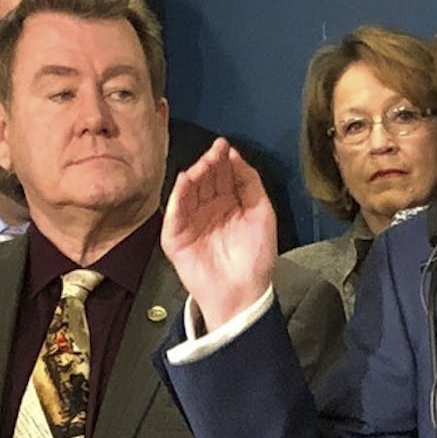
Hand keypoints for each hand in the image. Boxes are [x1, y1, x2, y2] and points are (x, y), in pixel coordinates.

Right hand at [162, 138, 276, 327]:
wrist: (243, 292)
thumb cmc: (256, 257)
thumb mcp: (262, 213)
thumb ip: (250, 184)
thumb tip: (236, 156)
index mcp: (229, 203)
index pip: (223, 175)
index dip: (224, 160)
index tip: (225, 146)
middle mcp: (208, 209)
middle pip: (205, 180)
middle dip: (209, 164)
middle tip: (214, 151)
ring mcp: (190, 221)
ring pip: (189, 192)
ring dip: (195, 175)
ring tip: (203, 164)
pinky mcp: (175, 236)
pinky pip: (174, 212)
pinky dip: (178, 196)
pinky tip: (185, 180)